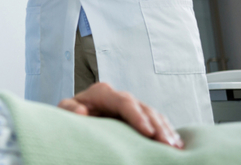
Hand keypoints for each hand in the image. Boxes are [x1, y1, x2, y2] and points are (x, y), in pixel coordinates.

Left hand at [58, 82, 182, 148]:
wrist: (75, 117)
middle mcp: (120, 97)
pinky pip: (157, 122)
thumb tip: (81, 111)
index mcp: (103, 92)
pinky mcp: (138, 117)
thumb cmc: (70, 113)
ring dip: (166, 130)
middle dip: (158, 126)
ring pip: (154, 115)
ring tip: (175, 147)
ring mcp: (131, 107)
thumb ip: (70, 108)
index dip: (137, 116)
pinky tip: (176, 144)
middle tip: (168, 144)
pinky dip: (167, 132)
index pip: (124, 101)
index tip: (147, 132)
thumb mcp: (64, 109)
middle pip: (144, 108)